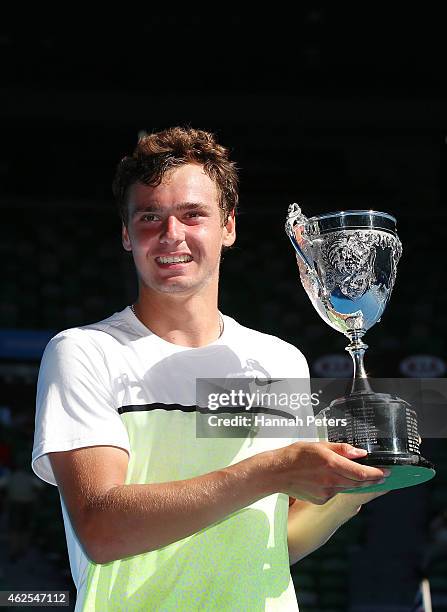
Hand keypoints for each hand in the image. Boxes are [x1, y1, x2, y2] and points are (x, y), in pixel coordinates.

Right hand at [270, 441, 388, 504]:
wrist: (278, 472)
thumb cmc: (296, 455)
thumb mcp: (319, 445)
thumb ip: (342, 449)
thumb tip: (360, 453)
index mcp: (332, 464)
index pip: (361, 472)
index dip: (376, 473)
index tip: (386, 472)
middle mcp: (331, 480)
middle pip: (359, 482)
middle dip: (372, 479)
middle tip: (381, 475)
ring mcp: (326, 492)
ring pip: (349, 487)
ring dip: (357, 482)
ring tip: (362, 476)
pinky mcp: (321, 499)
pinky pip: (337, 492)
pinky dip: (340, 486)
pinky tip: (335, 479)